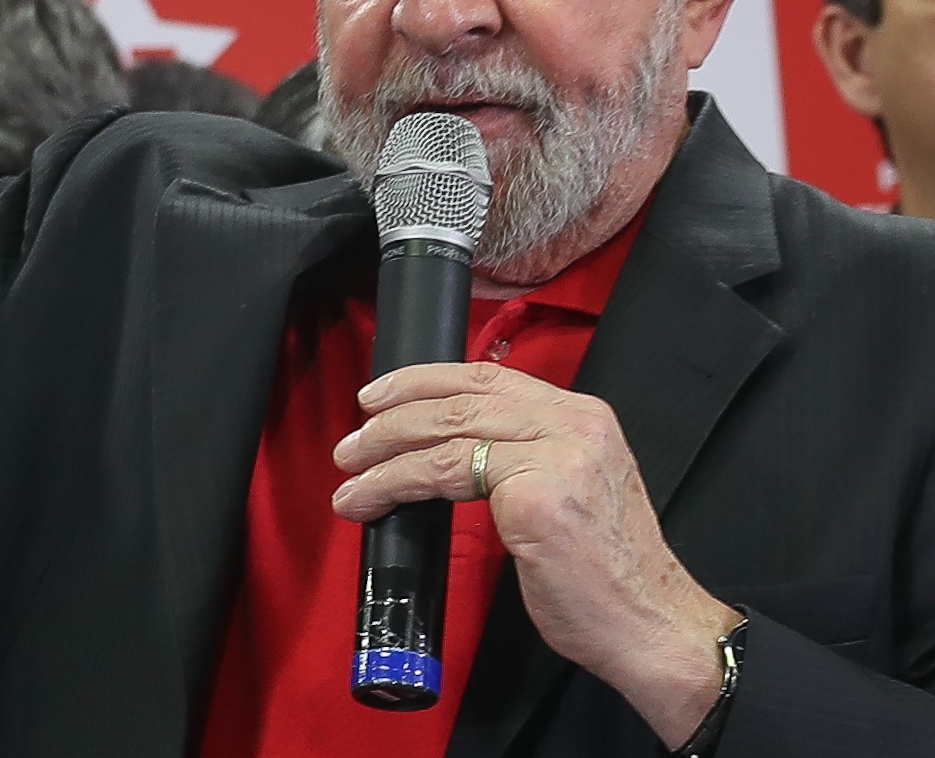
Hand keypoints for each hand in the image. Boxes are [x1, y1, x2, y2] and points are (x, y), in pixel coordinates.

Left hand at [330, 362, 739, 747]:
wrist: (651, 626)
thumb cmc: (607, 576)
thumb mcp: (569, 493)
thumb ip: (524, 458)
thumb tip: (448, 450)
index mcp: (583, 417)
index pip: (490, 376)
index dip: (426, 380)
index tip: (384, 394)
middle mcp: (574, 423)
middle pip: (461, 397)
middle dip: (394, 414)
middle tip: (353, 439)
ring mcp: (556, 454)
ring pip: (446, 432)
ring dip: (384, 451)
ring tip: (350, 471)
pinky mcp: (535, 492)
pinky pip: (443, 472)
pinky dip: (395, 482)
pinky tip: (370, 498)